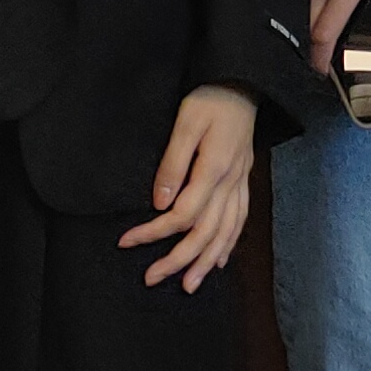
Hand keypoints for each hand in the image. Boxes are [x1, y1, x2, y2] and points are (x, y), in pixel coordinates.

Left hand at [122, 84, 256, 290]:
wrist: (244, 84)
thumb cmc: (211, 99)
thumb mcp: (186, 123)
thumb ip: (173, 164)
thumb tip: (160, 203)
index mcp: (213, 170)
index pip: (181, 215)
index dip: (153, 232)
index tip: (126, 242)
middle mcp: (231, 183)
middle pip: (205, 233)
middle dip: (178, 260)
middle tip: (152, 278)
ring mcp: (240, 184)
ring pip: (226, 233)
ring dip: (206, 262)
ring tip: (188, 285)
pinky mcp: (244, 181)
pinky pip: (240, 221)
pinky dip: (229, 244)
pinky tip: (219, 261)